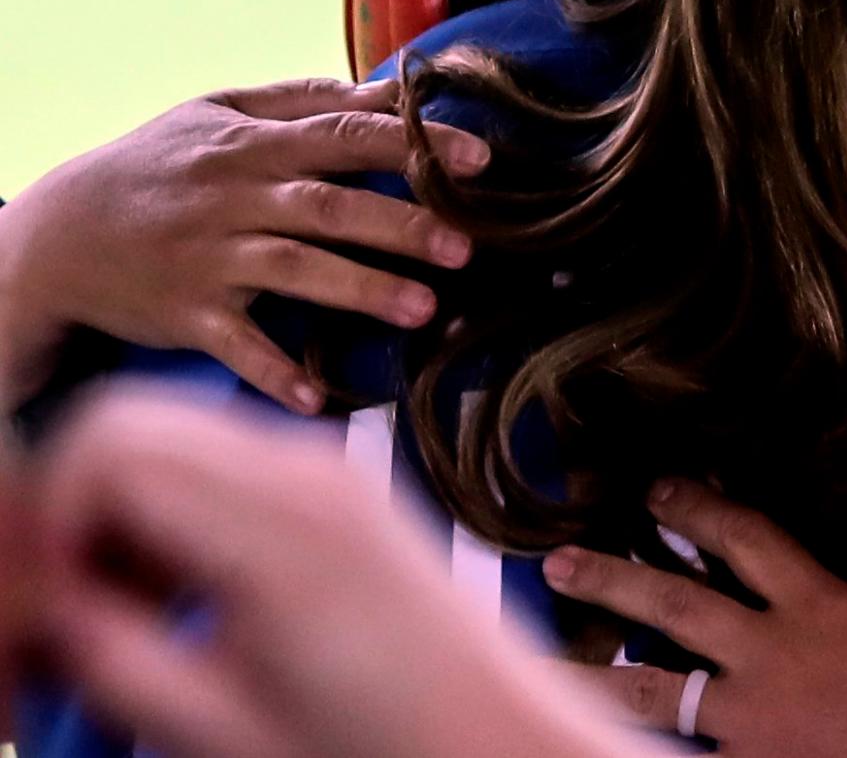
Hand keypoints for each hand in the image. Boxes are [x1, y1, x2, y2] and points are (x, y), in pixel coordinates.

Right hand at [0, 78, 488, 413]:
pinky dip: (272, 371)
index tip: (481, 158)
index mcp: (254, 146)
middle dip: (402, 225)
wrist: (56, 233)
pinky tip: (317, 397)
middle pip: (330, 207)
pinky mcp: (187, 314)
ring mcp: (211, 258)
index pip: (347, 137)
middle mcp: (237, 198)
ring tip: (425, 310)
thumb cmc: (156, 166)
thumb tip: (389, 88)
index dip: (416, 145)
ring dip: (361, 289)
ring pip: (295, 270)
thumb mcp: (219, 113)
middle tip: (467, 245)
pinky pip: (235, 345)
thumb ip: (306, 100)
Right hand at [30, 386, 650, 757]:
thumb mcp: (221, 727)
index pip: (108, 445)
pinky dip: (179, 512)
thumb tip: (44, 608)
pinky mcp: (340, 486)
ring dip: (126, 512)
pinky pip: (224, 462)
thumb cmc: (387, 749)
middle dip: (77, 508)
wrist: (503, 740)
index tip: (57, 606)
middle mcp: (306, 470)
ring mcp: (328, 469)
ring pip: (172, 435)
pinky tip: (193, 598)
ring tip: (142, 617)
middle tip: (82, 610)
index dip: (53, 523)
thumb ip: (111, 659)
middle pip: (131, 420)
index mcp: (275, 525)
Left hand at [543, 457, 846, 756]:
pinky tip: (580, 742)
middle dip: (614, 580)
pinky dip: (629, 750)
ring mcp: (749, 725)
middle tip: (559, 563)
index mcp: (816, 606)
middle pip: (676, 606)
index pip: (744, 537)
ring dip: (592, 675)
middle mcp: (768, 659)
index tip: (657, 486)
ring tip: (532, 672)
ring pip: (653, 695)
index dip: (697, 505)